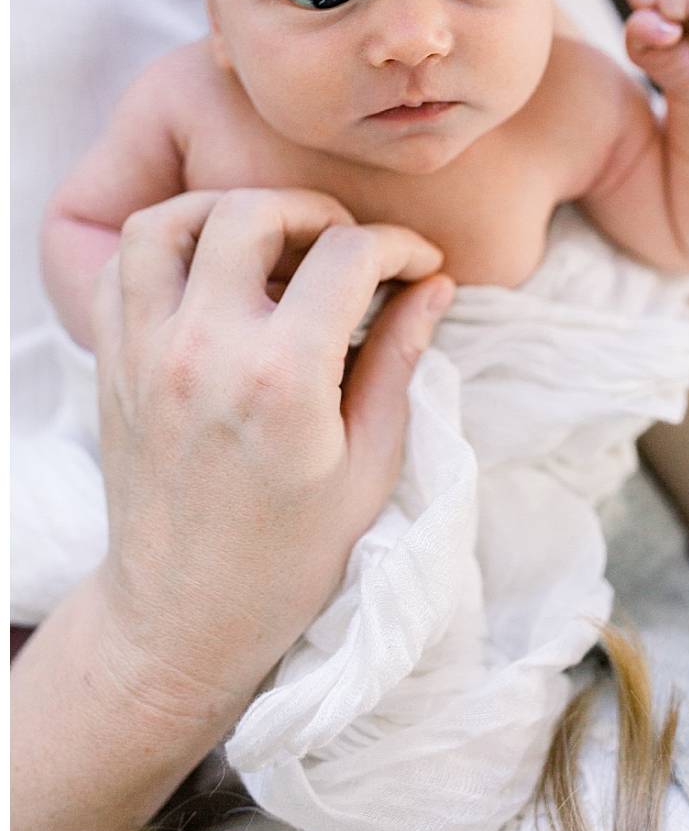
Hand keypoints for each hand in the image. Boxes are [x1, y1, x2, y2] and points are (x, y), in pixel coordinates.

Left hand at [90, 188, 452, 712]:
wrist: (183, 619)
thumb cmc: (290, 556)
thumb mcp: (368, 465)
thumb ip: (397, 360)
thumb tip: (434, 286)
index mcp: (281, 380)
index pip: (347, 257)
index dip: (398, 245)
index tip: (419, 263)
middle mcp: (204, 350)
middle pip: (252, 214)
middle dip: (317, 213)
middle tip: (349, 246)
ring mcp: (146, 353)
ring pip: (170, 222)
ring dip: (227, 211)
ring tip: (273, 240)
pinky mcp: (112, 364)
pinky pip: (122, 266)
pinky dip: (167, 244)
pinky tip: (210, 270)